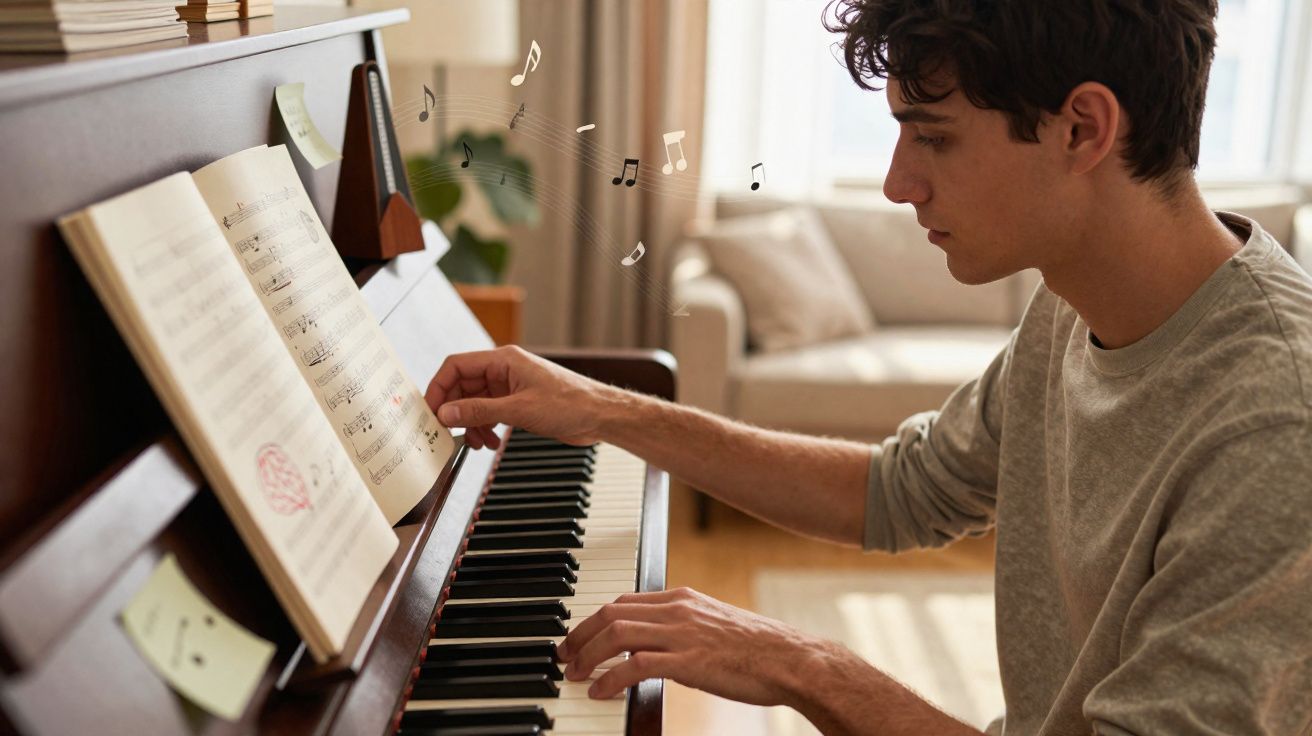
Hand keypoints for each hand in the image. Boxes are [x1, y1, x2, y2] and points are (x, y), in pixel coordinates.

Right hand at [425, 345, 614, 449]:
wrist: (600, 416)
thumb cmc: (571, 404)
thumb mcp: (520, 409)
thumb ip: (481, 411)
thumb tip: (447, 412)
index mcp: (503, 360)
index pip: (456, 366)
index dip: (439, 387)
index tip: (431, 411)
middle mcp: (504, 370)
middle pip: (463, 386)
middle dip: (455, 410)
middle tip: (448, 432)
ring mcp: (511, 387)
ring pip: (475, 403)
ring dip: (472, 423)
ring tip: (478, 442)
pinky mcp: (518, 403)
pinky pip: (490, 413)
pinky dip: (485, 428)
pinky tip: (491, 442)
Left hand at [556, 587, 814, 705]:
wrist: (792, 659)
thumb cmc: (760, 649)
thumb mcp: (714, 627)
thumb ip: (684, 628)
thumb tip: (656, 647)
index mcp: (683, 598)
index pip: (623, 600)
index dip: (594, 619)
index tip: (578, 637)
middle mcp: (678, 609)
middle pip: (611, 612)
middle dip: (579, 634)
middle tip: (564, 655)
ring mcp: (682, 633)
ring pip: (616, 634)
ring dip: (588, 654)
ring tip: (575, 674)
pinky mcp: (688, 660)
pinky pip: (635, 665)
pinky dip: (610, 678)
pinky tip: (599, 691)